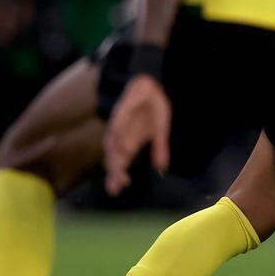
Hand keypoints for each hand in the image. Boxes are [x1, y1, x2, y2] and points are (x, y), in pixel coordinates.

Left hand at [103, 74, 170, 194]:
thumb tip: (162, 169)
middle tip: (116, 187)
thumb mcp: (161, 129)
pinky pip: (118, 124)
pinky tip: (120, 146)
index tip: (117, 190)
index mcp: (131, 142)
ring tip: (118, 170)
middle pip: (114, 156)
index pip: (121, 162)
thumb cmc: (154, 108)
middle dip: (114, 171)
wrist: (151, 85)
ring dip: (114, 157)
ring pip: (113, 143)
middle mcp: (121, 135)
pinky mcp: (122, 110)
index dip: (117, 175)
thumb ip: (160, 148)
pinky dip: (118, 135)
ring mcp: (119, 124)